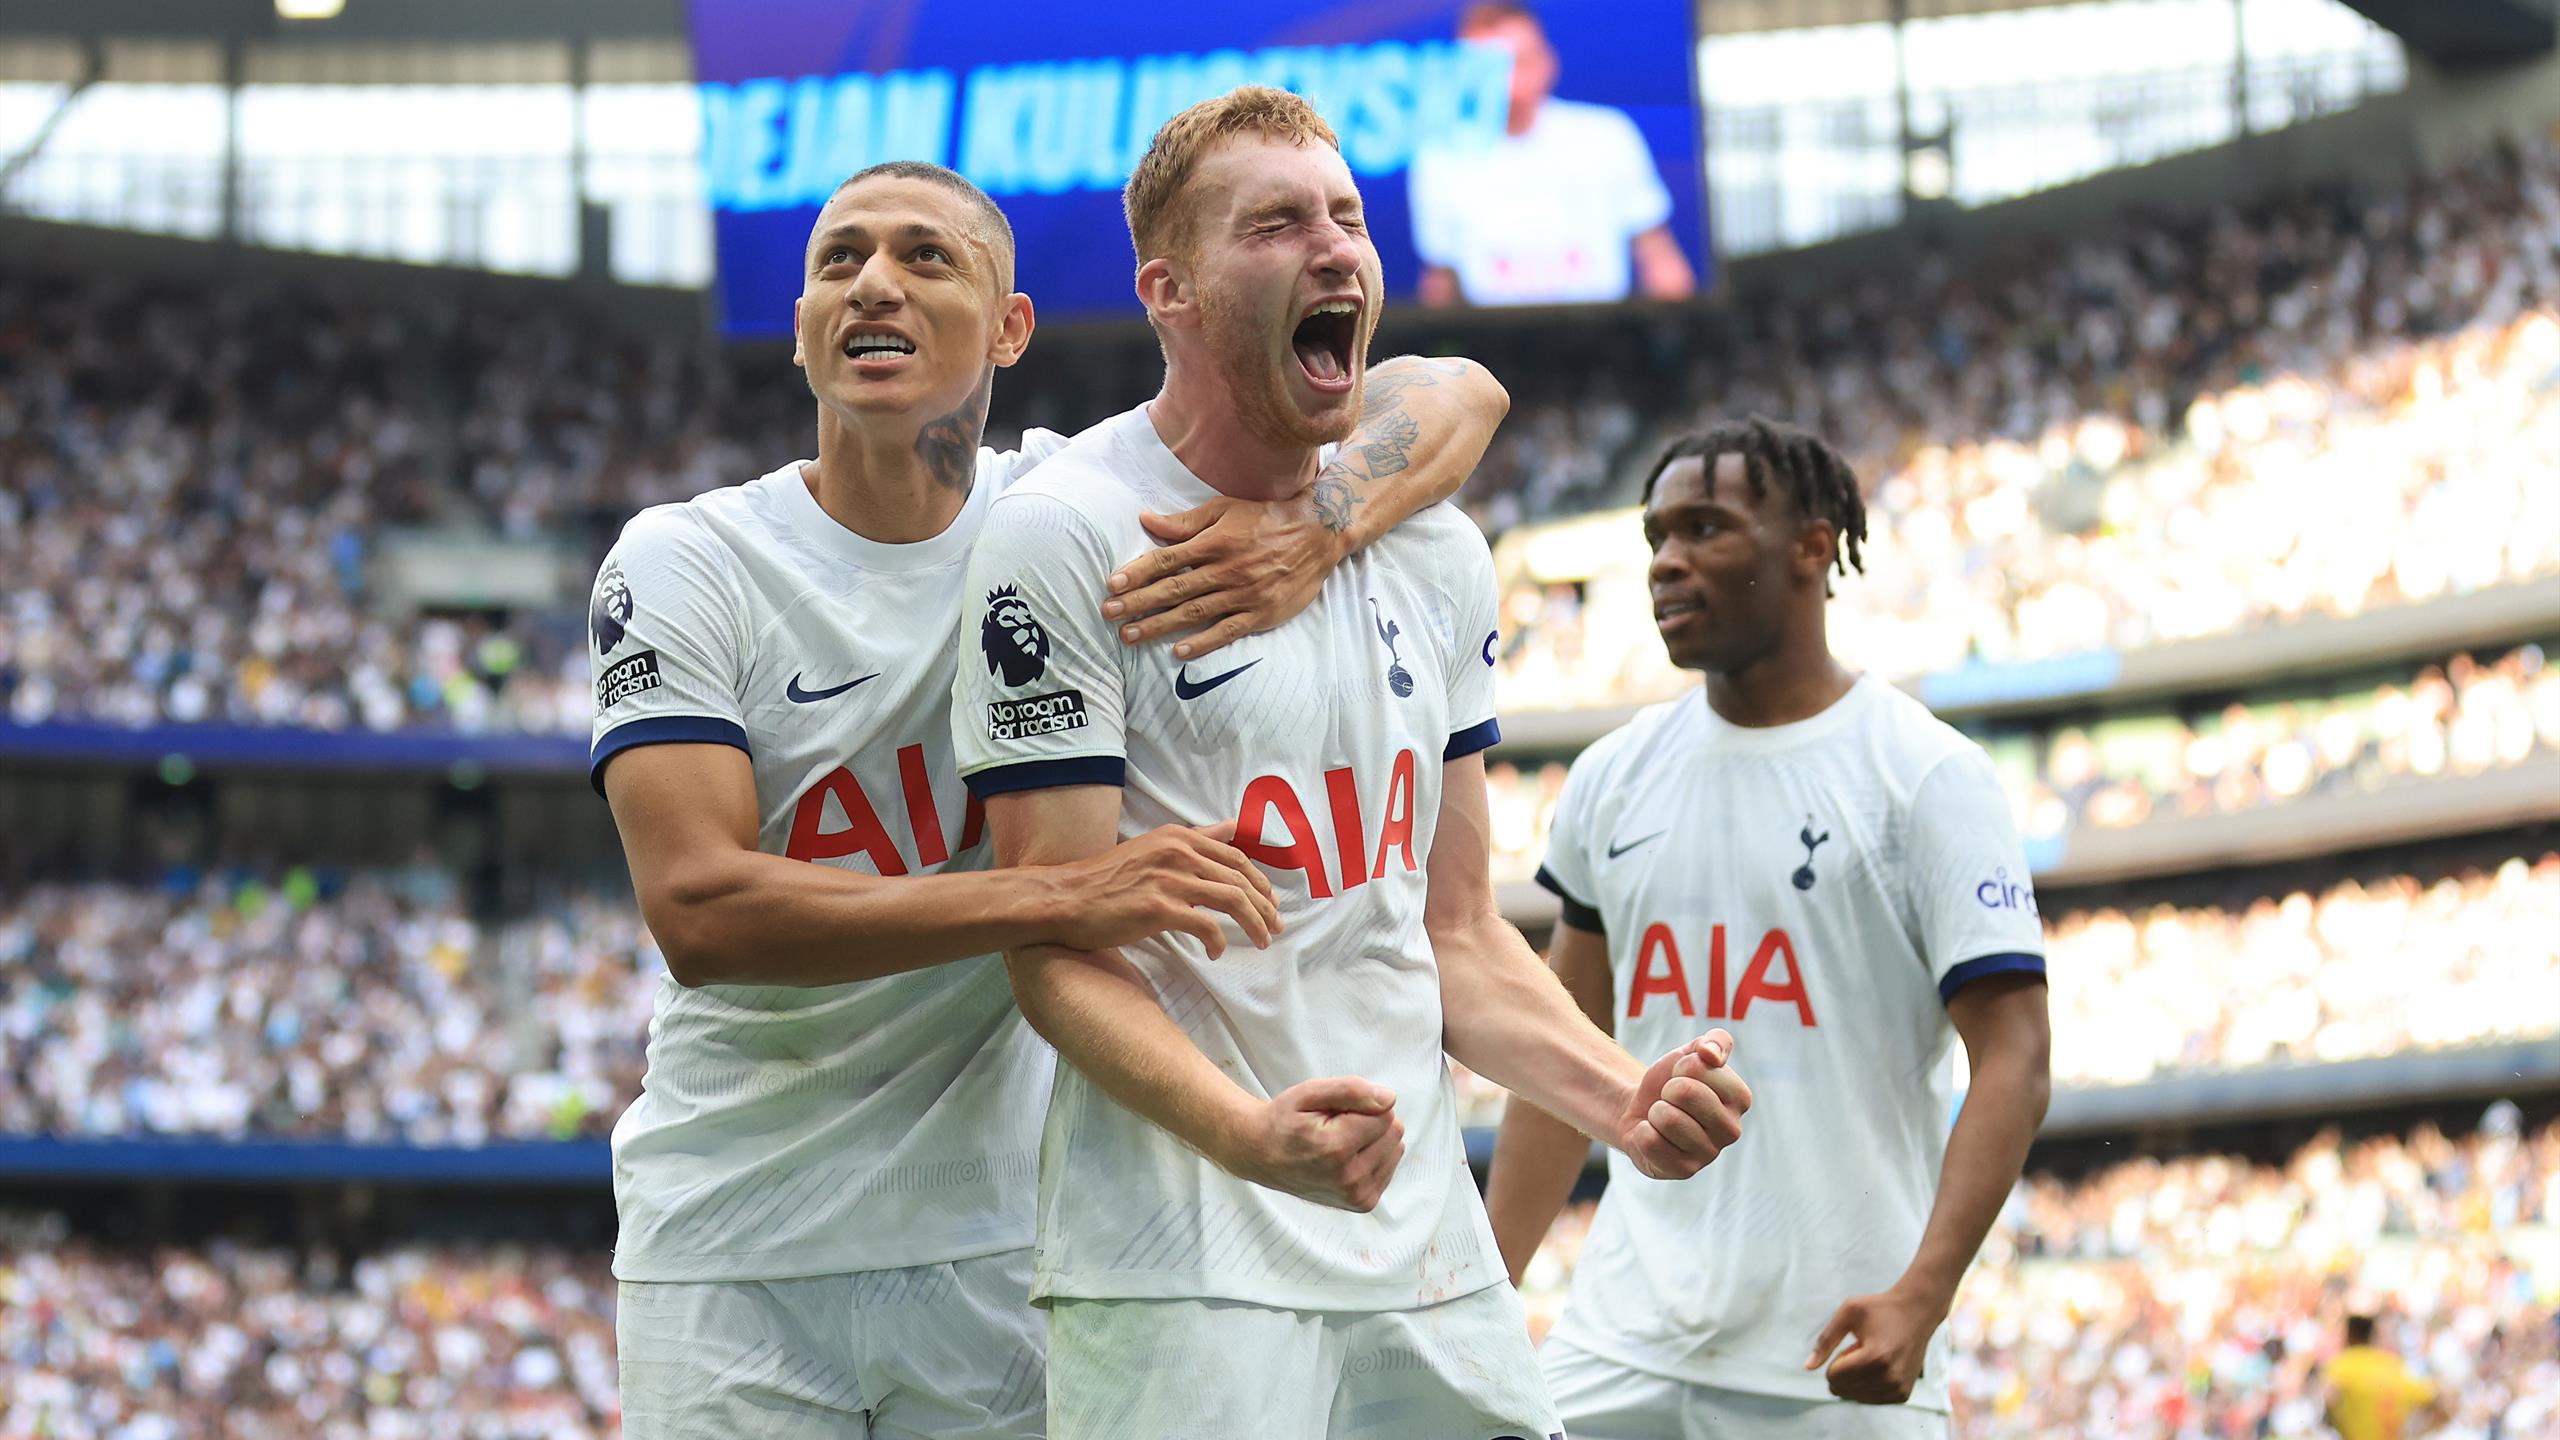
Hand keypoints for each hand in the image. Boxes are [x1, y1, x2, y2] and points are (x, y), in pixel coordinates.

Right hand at [1051, 820, 1280, 957]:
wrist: (1065, 898)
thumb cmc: (1106, 880)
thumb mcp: (1154, 847)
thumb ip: (1196, 838)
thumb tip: (1234, 826)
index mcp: (1179, 837)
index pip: (1236, 857)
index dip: (1260, 882)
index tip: (1271, 904)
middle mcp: (1178, 852)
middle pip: (1241, 879)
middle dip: (1265, 906)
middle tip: (1275, 927)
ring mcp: (1169, 879)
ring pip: (1233, 900)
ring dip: (1254, 924)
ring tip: (1261, 942)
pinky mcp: (1158, 908)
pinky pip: (1206, 925)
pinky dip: (1218, 941)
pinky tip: (1216, 952)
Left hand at [1102, 497, 1345, 658]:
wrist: (1317, 534)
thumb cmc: (1266, 519)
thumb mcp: (1225, 510)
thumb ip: (1185, 521)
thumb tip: (1146, 520)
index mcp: (1215, 541)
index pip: (1168, 559)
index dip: (1138, 573)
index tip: (1113, 585)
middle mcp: (1226, 569)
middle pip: (1174, 589)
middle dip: (1139, 603)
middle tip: (1109, 614)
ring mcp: (1243, 594)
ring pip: (1194, 612)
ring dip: (1160, 625)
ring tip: (1131, 636)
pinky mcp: (1260, 613)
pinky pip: (1226, 631)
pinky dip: (1202, 643)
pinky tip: (1178, 652)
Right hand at [1216, 1076, 1403, 1210]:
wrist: (1262, 1156)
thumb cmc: (1285, 1121)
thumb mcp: (1308, 1093)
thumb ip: (1351, 1090)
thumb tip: (1389, 1099)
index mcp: (1336, 1149)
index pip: (1385, 1114)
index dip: (1362, 1105)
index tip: (1335, 1113)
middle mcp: (1350, 1178)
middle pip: (1394, 1131)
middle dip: (1369, 1121)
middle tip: (1336, 1126)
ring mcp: (1357, 1195)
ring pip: (1395, 1148)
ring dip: (1371, 1140)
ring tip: (1339, 1142)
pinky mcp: (1363, 1203)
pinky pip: (1389, 1165)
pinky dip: (1372, 1156)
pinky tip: (1345, 1157)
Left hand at [1615, 1030, 1749, 1178]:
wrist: (1643, 1108)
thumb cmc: (1673, 1080)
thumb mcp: (1692, 1052)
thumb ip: (1714, 1041)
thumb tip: (1711, 1055)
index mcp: (1740, 1098)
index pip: (1700, 1067)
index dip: (1681, 1067)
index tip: (1684, 1077)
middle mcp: (1732, 1130)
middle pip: (1684, 1092)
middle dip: (1667, 1089)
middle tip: (1671, 1099)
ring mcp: (1708, 1154)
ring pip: (1667, 1119)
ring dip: (1655, 1112)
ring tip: (1663, 1117)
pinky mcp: (1683, 1171)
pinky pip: (1650, 1142)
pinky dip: (1643, 1133)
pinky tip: (1655, 1136)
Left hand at [1807, 1285, 1943, 1403]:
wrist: (1917, 1313)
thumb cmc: (1880, 1309)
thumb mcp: (1848, 1312)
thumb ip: (1826, 1340)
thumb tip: (1808, 1366)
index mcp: (1875, 1357)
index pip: (1834, 1377)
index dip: (1835, 1360)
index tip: (1851, 1346)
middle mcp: (1890, 1378)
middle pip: (1843, 1389)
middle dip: (1844, 1371)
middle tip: (1862, 1351)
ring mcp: (1898, 1389)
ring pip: (1855, 1397)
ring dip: (1855, 1379)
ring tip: (1872, 1357)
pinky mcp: (1903, 1395)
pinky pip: (1869, 1400)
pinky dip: (1866, 1386)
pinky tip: (1879, 1367)